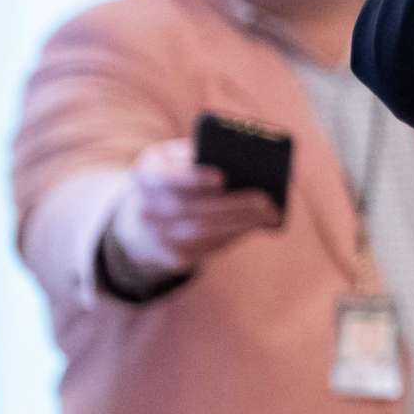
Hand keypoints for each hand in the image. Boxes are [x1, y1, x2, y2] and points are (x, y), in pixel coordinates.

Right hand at [106, 138, 280, 278]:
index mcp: (146, 176)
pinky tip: (257, 224)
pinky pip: (208, 248)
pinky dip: (235, 234)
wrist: (142, 220)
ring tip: (270, 213)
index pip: (164, 178)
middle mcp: (146, 209)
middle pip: (190, 209)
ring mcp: (157, 237)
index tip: (221, 178)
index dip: (192, 179)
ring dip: (240, 223)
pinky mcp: (174, 258)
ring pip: (201, 232)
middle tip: (266, 199)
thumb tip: (244, 161)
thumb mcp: (175, 161)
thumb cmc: (173, 179)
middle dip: (231, 205)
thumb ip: (200, 156)